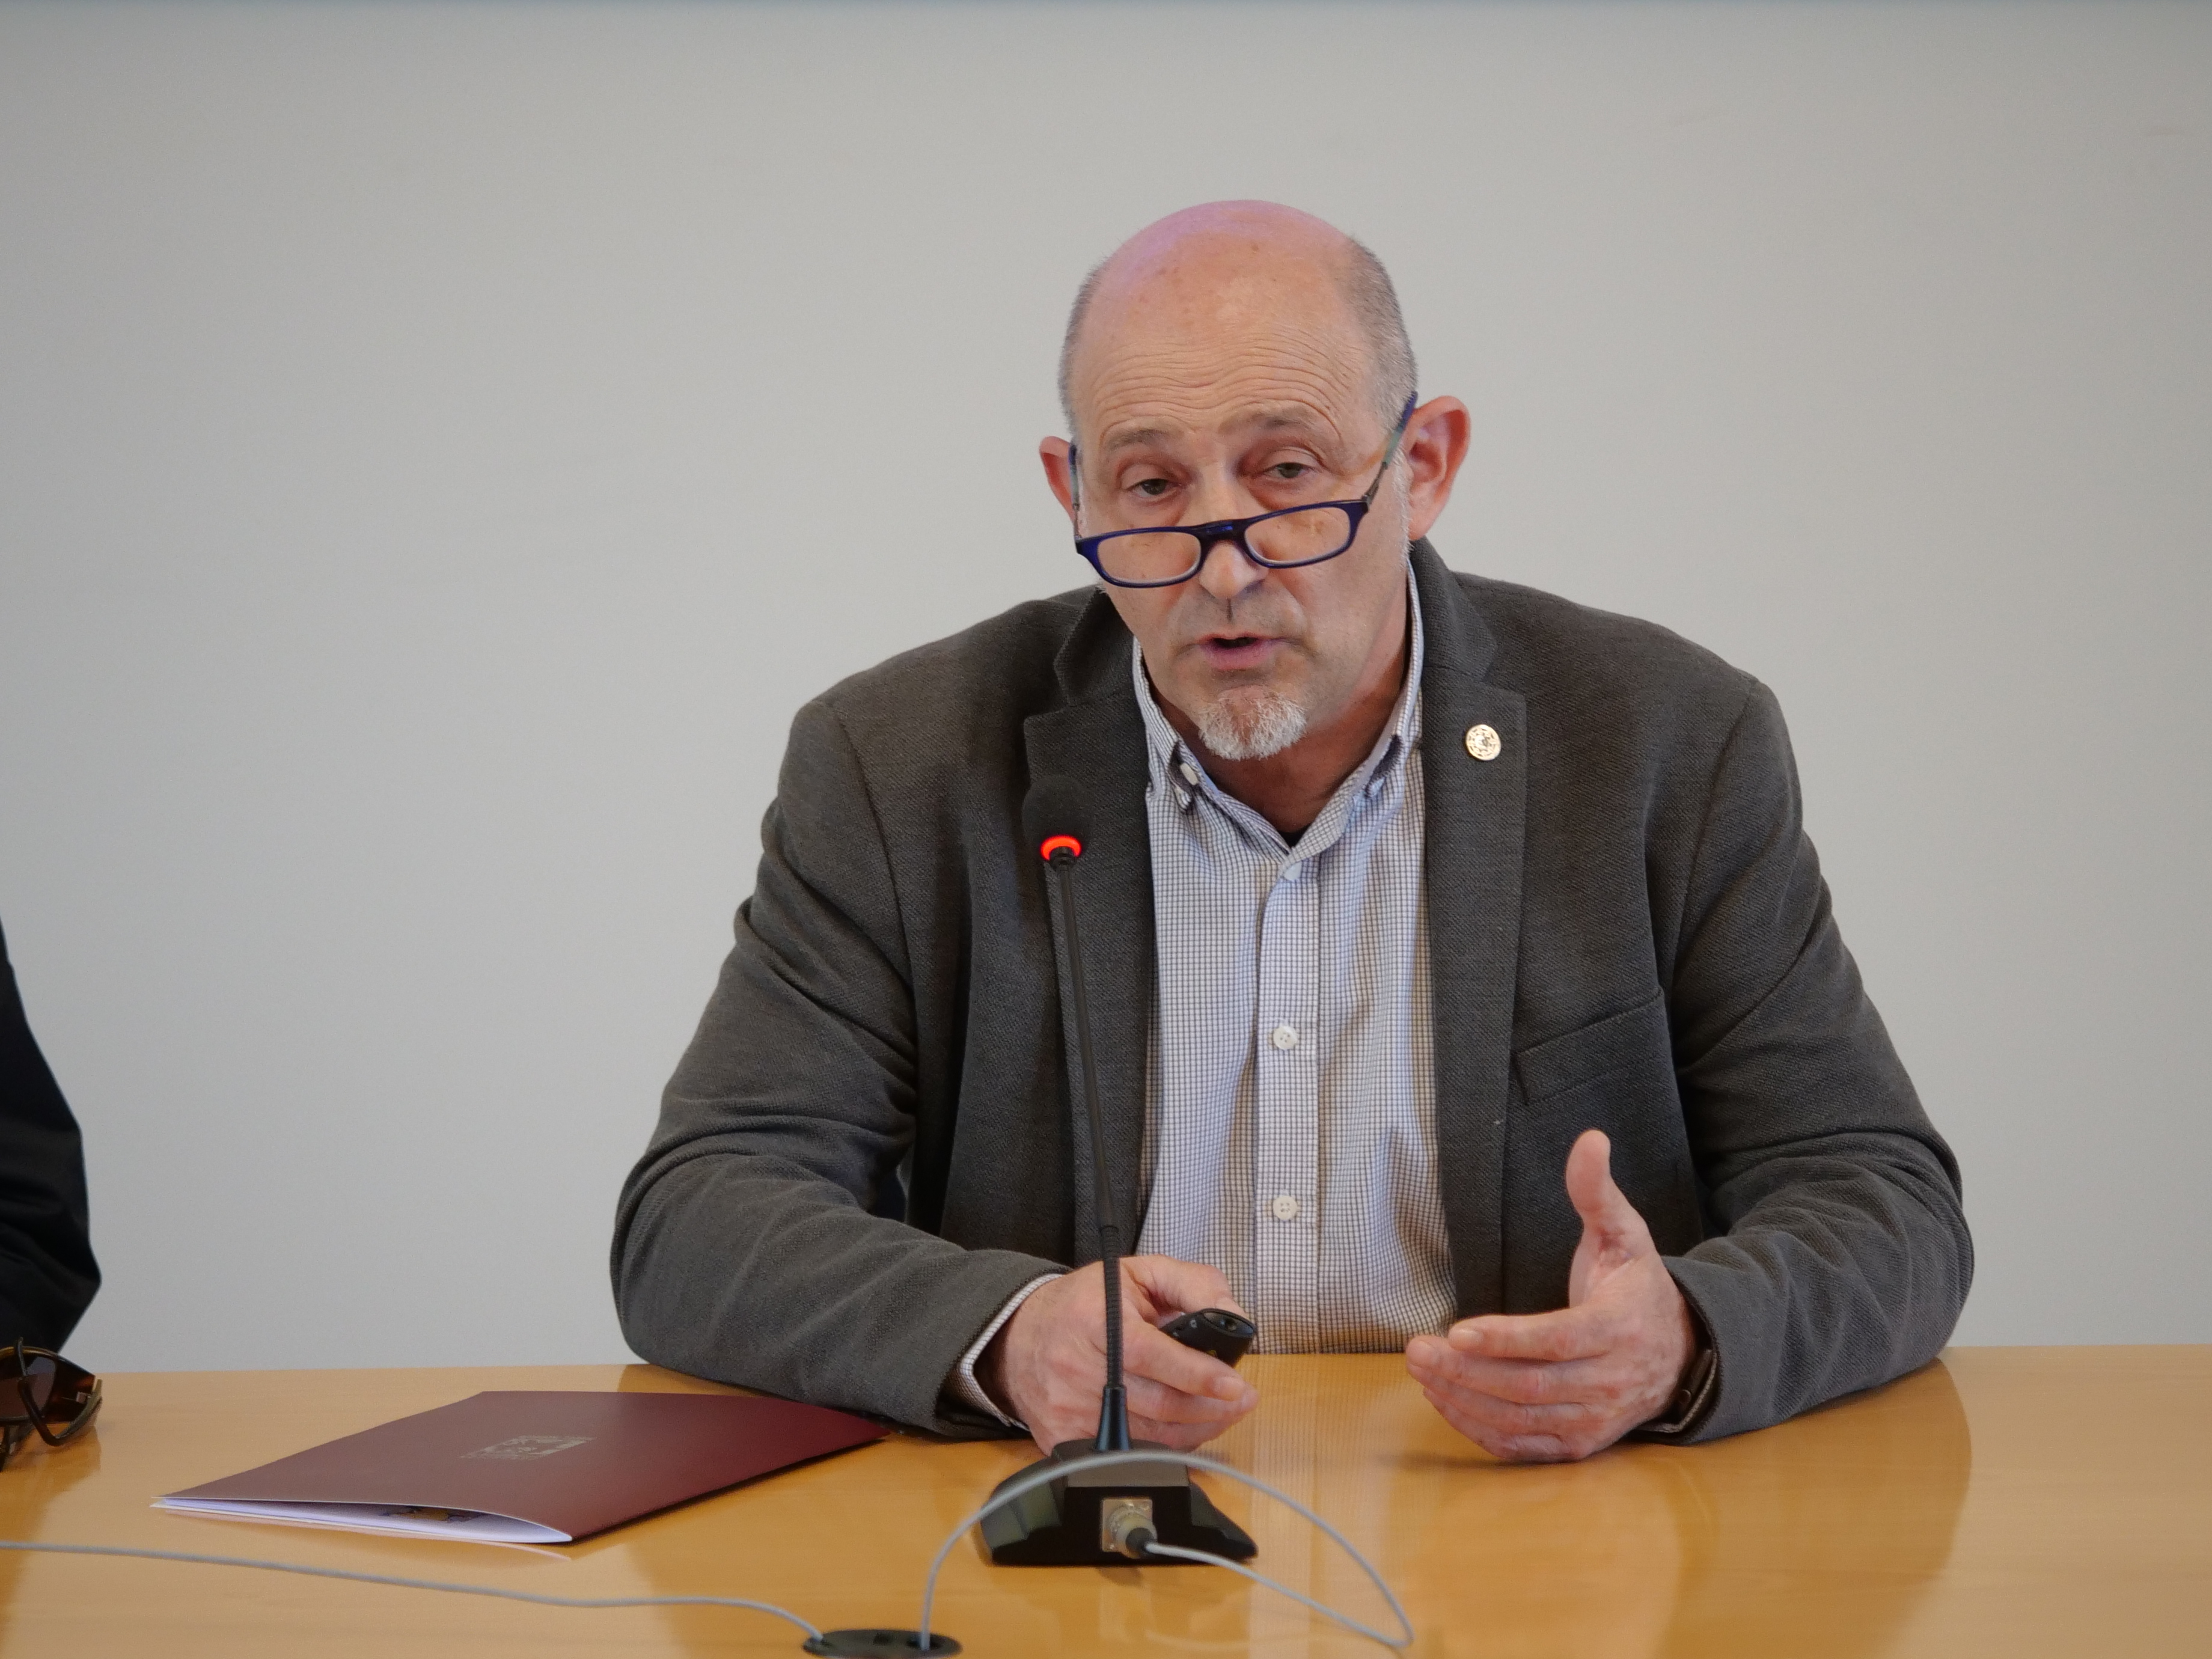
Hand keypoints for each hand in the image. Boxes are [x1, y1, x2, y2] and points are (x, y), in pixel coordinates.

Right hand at [980, 1255, 1258, 1454]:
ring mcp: (1068, 1409)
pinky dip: (1165, 1446)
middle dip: (1210, 1407)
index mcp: (1094, 1320)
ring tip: (1222, 1411)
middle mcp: (1076, 1367)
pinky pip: (1129, 1452)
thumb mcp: (1139, 1272)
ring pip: (1149, 1435)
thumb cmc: (1085, 1303)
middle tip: (1241, 1399)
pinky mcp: (1063, 1437)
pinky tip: (1185, 1428)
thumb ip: (1193, 1284)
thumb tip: (1232, 1315)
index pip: (1151, 1354)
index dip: (1197, 1373)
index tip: (1234, 1384)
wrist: (1021, 1336)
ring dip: (1196, 1428)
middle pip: (1157, 1403)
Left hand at [1406, 1129, 1693, 1461]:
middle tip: (1415, 1349)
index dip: (1507, 1339)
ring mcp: (1596, 1420)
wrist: (1681, 1352)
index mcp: (1619, 1328)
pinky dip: (1480, 1429)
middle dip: (1467, 1371)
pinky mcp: (1580, 1444)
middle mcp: (1610, 1382)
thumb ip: (1598, 1191)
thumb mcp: (1625, 1233)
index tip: (1457, 1328)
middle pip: (1530, 1385)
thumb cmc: (1637, 1286)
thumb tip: (1590, 1139)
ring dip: (1464, 1399)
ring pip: (1522, 1419)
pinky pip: (1524, 1447)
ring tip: (1420, 1370)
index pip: (1558, 1339)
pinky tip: (1445, 1400)